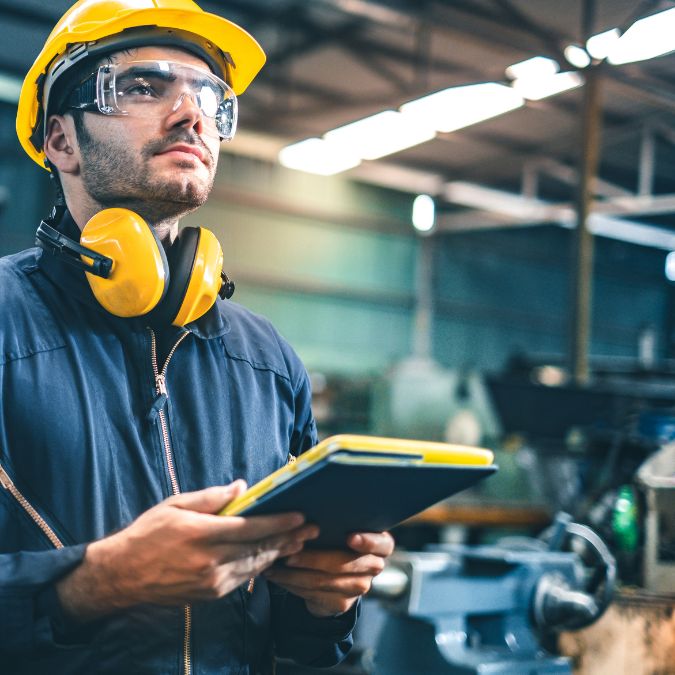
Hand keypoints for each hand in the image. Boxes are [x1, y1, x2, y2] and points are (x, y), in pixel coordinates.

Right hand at [56, 481, 318, 619]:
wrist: (122, 576)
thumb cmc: (148, 533)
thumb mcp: (175, 505)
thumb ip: (211, 497)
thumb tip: (242, 487)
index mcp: (201, 534)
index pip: (250, 528)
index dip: (278, 523)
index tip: (299, 516)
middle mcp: (209, 561)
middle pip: (258, 548)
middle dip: (288, 539)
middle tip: (312, 529)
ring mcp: (210, 581)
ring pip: (254, 566)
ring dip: (279, 554)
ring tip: (300, 542)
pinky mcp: (210, 595)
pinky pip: (242, 579)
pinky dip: (260, 567)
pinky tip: (272, 558)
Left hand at [263, 531, 394, 616]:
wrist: (336, 574)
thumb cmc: (337, 539)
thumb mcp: (342, 528)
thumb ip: (337, 521)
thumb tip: (310, 511)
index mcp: (381, 545)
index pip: (381, 544)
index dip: (367, 541)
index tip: (349, 537)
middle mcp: (374, 567)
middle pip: (344, 564)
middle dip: (313, 559)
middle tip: (290, 554)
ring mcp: (359, 588)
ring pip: (324, 581)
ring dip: (295, 574)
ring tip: (275, 565)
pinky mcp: (342, 603)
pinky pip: (314, 594)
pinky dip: (293, 585)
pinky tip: (278, 577)